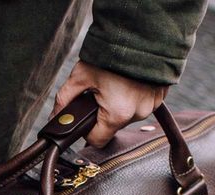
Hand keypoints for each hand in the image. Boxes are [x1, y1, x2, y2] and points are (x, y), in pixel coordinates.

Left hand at [51, 61, 168, 147]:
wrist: (143, 33)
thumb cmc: (112, 53)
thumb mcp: (82, 75)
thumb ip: (65, 99)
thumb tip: (55, 117)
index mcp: (116, 114)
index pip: (97, 140)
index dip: (88, 132)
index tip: (86, 119)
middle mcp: (136, 114)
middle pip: (112, 126)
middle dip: (104, 113)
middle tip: (102, 92)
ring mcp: (151, 107)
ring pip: (127, 116)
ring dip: (119, 104)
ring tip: (117, 84)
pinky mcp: (159, 98)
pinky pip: (141, 105)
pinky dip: (134, 97)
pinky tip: (130, 82)